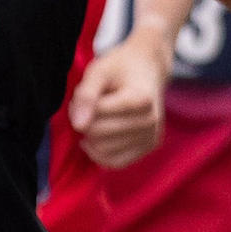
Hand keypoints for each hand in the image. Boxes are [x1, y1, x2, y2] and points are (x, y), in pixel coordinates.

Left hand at [70, 37, 168, 168]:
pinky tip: (96, 138)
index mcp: (142, 99)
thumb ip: (86, 94)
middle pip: (99, 133)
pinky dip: (100, 153)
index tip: (83, 94)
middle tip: (86, 106)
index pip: (97, 113)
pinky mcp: (148, 147)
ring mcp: (152, 136)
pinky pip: (115, 162)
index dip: (80, 104)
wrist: (147, 69)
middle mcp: (151, 121)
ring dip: (90, 137)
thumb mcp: (99, 70)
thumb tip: (78, 126)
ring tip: (94, 118)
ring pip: (104, 151)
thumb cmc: (119, 69)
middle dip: (84, 121)